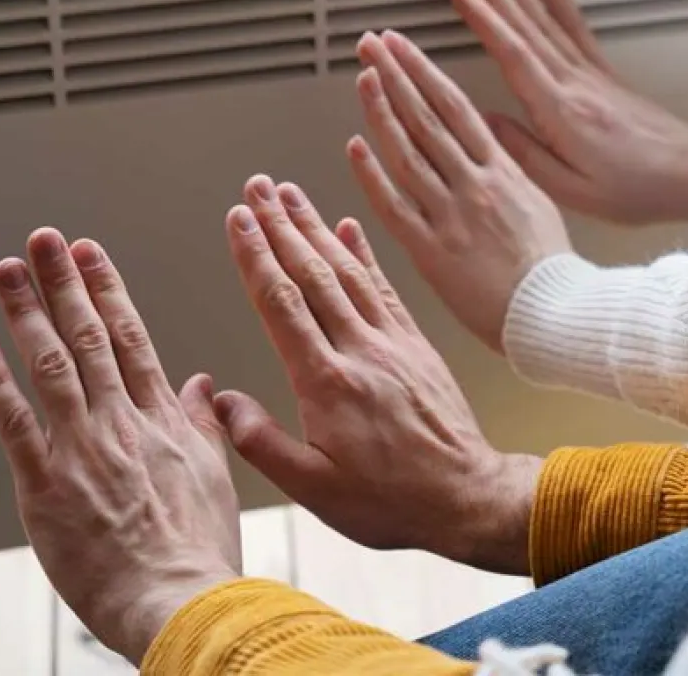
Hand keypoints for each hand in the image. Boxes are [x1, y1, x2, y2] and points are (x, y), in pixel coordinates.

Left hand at [0, 230, 240, 664]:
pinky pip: (14, 423)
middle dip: (64, 282)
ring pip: (50, 366)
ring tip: (9, 271)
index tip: (90, 253)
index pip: (130, 337)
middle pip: (87, 337)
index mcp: (163, 420)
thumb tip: (197, 383)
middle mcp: (121, 423)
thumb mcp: (216, 477)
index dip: (107, 289)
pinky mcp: (45, 486)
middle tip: (43, 240)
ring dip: (27, 313)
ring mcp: (82, 451)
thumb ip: (202, 424)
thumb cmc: (198, 550)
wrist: (178, 600)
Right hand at [215, 178, 541, 574]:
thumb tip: (220, 402)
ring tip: (291, 194)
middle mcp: (359, 350)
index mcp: (327, 382)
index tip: (237, 217)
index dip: (256, 256)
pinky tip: (349, 226)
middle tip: (257, 186)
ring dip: (316, 228)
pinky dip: (365, 253)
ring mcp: (391, 342)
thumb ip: (263, 443)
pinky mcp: (416, 344)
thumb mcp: (315, 489)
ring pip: (347, 271)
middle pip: (312, 274)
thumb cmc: (390, 501)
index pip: (282, 304)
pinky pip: (385, 288)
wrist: (467, 497)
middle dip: (280, 225)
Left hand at [351, 27, 571, 351]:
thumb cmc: (550, 269)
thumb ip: (510, 168)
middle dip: (396, 75)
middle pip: (427, 118)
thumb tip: (490, 139)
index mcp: (502, 171)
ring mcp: (452, 215)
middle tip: (371, 44)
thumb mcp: (539, 202)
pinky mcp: (432, 251)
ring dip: (382, 112)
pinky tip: (356, 146)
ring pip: (409, 153)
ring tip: (362, 78)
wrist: (553, 314)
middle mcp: (475, 185)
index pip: (455, 107)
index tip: (401, 46)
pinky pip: (396, 206)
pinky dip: (373, 175)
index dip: (423, 71)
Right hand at [452, 0, 687, 224]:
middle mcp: (574, 82)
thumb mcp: (571, 190)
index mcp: (561, 111)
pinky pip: (573, 24)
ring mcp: (590, 72)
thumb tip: (486, 120)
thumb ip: (524, 153)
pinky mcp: (602, 71)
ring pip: (545, 17)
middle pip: (525, 23)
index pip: (514, 54)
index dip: (484, 18)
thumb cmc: (636, 188)